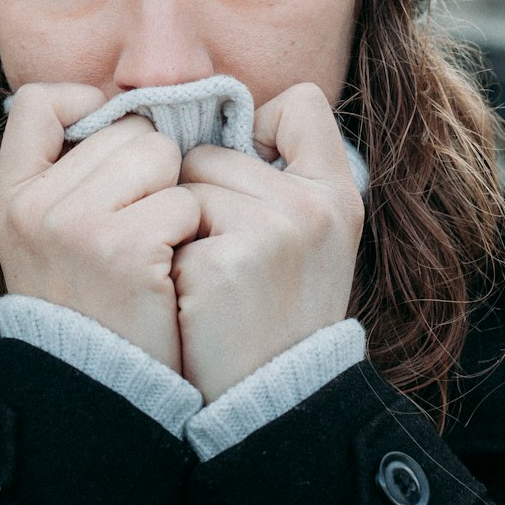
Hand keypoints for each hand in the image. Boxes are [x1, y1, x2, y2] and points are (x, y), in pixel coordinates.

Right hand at [0, 83, 201, 372]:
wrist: (101, 389)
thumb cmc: (89, 303)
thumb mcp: (46, 237)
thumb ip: (69, 174)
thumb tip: (126, 108)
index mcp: (11, 196)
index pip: (40, 102)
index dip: (86, 107)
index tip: (112, 148)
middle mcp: (35, 205)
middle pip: (126, 128)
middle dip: (150, 167)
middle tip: (140, 222)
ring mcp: (77, 226)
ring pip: (162, 155)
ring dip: (175, 195)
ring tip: (155, 243)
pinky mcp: (126, 249)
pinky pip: (185, 200)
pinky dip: (191, 231)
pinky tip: (170, 267)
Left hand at [171, 83, 364, 400]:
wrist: (270, 401)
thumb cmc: (277, 310)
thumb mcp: (310, 236)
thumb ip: (281, 172)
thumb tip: (211, 115)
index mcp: (339, 191)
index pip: (299, 103)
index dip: (260, 131)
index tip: (249, 183)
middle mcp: (313, 204)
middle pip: (213, 149)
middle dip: (200, 194)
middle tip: (224, 257)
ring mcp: (272, 230)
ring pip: (183, 183)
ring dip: (177, 226)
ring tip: (207, 278)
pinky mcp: (225, 261)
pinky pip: (166, 222)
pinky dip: (167, 258)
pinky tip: (192, 298)